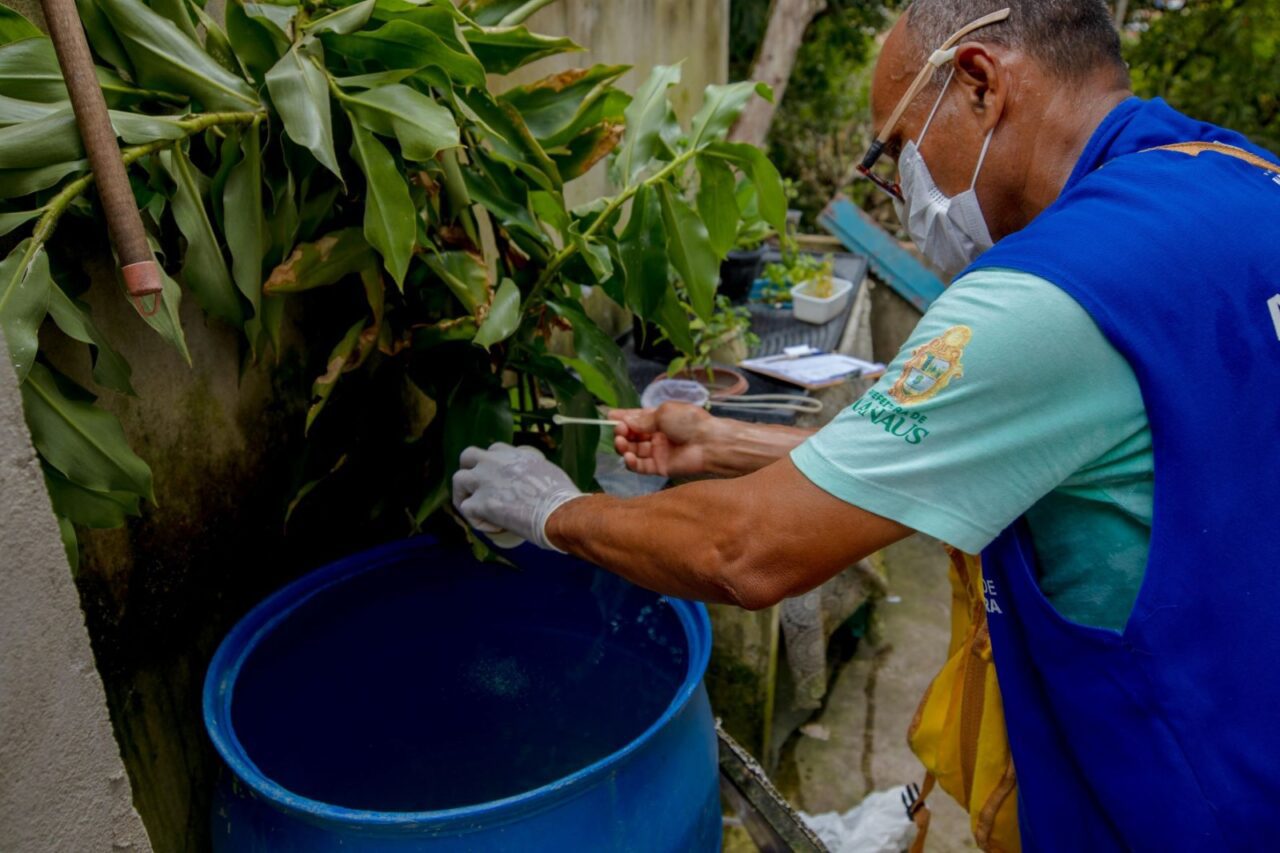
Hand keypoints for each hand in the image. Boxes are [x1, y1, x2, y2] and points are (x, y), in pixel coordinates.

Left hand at [452, 443, 583, 550]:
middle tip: (476, 488)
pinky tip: (495, 528)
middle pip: (467, 456)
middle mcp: (495, 462)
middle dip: (468, 470)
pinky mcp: (481, 503)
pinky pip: (467, 510)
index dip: (492, 464)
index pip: (493, 450)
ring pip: (458, 481)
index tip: (499, 479)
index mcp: (514, 453)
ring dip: (465, 495)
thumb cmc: (563, 497)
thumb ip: (534, 470)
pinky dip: (478, 521)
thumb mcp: (550, 471)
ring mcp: (485, 481)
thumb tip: (535, 480)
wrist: (560, 513)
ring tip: (478, 511)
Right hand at [609, 403, 718, 477]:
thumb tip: (624, 422)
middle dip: (622, 432)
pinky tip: (627, 456)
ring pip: (634, 451)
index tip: (608, 415)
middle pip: (632, 435)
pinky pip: (641, 466)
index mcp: (659, 418)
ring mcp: (658, 452)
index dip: (622, 417)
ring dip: (624, 447)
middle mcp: (656, 435)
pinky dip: (631, 462)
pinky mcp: (659, 467)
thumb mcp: (663, 413)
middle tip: (618, 430)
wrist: (709, 442)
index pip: (636, 418)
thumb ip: (642, 420)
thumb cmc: (689, 422)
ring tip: (620, 442)